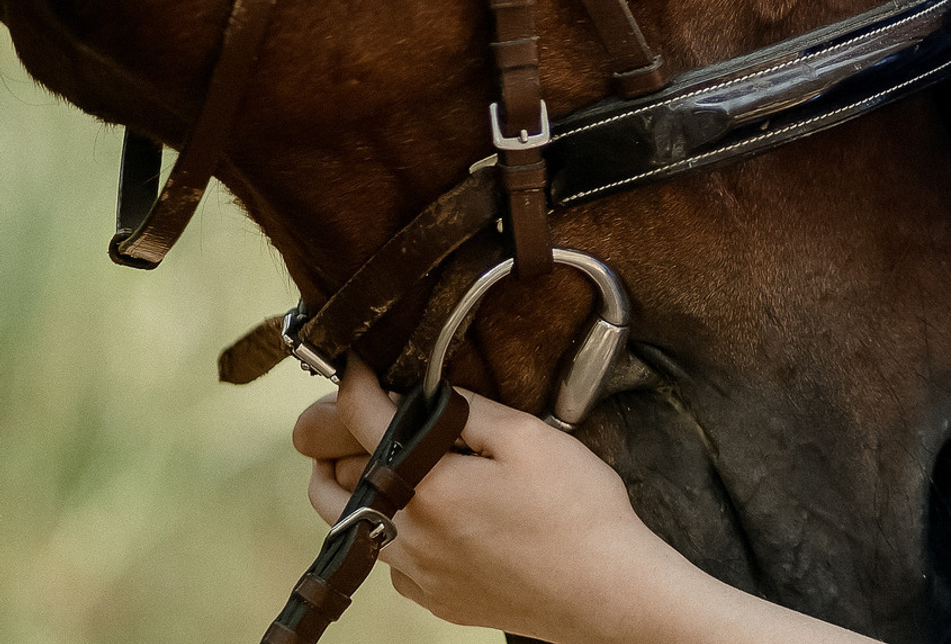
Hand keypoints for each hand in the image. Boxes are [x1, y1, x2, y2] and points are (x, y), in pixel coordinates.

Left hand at [293, 357, 690, 642]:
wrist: (604, 590)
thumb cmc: (575, 513)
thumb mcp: (527, 437)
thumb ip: (468, 411)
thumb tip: (426, 394)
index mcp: (428, 490)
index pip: (363, 424)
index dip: (354, 385)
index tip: (356, 366)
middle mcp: (410, 539)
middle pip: (329, 491)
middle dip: (333, 449)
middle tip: (363, 420)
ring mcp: (420, 577)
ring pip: (356, 529)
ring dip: (360, 492)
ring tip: (396, 462)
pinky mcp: (438, 601)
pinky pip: (394, 562)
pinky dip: (396, 532)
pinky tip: (438, 515)